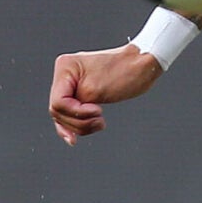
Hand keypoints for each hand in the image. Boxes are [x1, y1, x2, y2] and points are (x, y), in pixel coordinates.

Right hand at [49, 43, 164, 143]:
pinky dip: (77, 124)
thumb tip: (65, 120)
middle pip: (59, 111)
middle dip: (79, 121)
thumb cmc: (124, 72)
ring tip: (101, 123)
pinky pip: (71, 113)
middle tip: (101, 121)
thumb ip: (76, 106)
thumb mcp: (95, 91)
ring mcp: (71, 84)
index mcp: (65, 67)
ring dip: (81, 126)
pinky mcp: (80, 93)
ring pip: (64, 115)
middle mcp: (65, 74)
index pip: (58, 102)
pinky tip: (76, 137)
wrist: (143, 65)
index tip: (98, 111)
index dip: (76, 112)